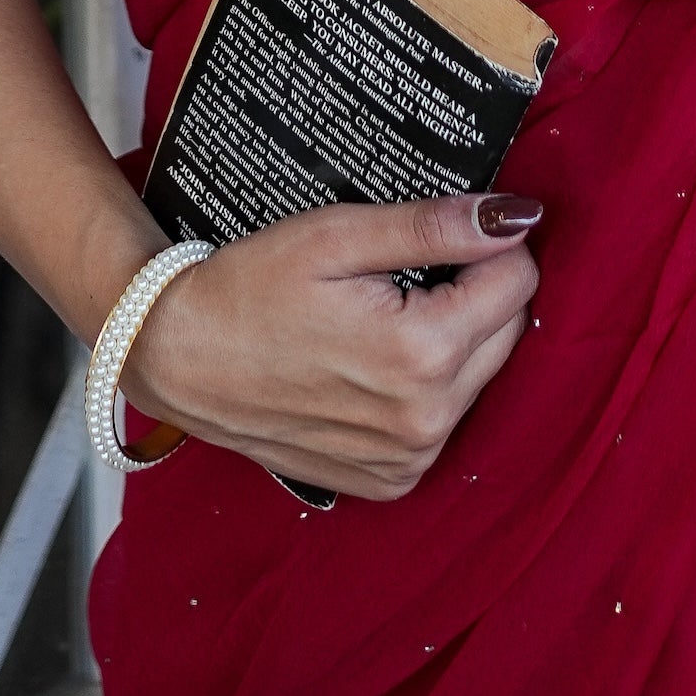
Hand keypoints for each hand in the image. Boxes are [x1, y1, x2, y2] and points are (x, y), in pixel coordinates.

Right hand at [125, 192, 543, 502]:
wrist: (177, 356)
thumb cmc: (249, 286)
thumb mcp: (338, 236)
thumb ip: (434, 228)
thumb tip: (516, 214)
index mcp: (421, 354)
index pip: (517, 284)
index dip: (491, 245)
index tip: (449, 231)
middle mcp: (426, 421)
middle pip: (508, 333)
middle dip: (478, 292)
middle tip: (411, 269)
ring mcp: (408, 460)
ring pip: (480, 378)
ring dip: (456, 340)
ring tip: (386, 312)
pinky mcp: (389, 481)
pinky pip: (443, 423)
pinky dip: (428, 388)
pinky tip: (376, 362)